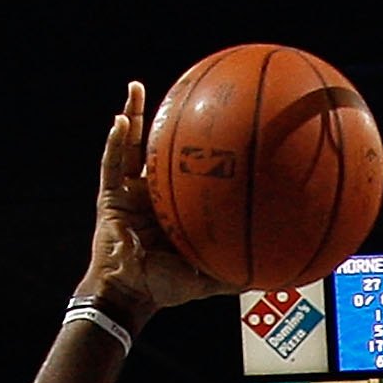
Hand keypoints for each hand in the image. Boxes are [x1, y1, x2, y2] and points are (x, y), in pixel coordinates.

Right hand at [81, 83, 232, 326]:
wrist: (131, 295)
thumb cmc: (165, 289)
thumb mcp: (206, 279)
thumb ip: (234, 275)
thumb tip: (272, 279)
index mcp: (171, 206)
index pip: (183, 169)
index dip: (193, 147)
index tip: (213, 123)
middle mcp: (149, 192)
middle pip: (155, 146)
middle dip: (163, 118)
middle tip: (179, 90)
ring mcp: (128, 191)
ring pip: (129, 145)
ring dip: (132, 115)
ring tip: (136, 87)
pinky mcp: (110, 196)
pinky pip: (111, 163)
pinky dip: (115, 141)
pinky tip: (119, 121)